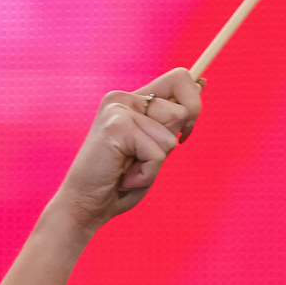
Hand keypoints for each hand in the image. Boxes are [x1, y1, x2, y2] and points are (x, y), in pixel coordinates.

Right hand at [47, 69, 201, 237]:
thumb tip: (201, 81)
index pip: (180, 78)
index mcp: (132, 99)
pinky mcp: (116, 126)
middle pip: (183, 110)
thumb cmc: (119, 182)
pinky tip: (124, 177)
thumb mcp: (152, 146)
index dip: (193, 104)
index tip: (182, 132)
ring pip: (170, 136)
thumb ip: (171, 118)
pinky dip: (146, 174)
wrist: (83, 206)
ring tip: (129, 170)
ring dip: (156, 163)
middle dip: (172, 142)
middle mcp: (123, 98)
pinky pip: (157, 153)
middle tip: (141, 157)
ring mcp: (118, 110)